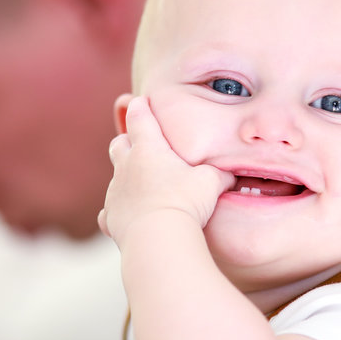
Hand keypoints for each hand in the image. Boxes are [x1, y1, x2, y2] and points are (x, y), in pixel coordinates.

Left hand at [98, 96, 232, 242]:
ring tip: (142, 185)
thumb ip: (219, 174)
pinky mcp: (111, 217)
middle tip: (140, 145)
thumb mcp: (211, 182)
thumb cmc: (185, 202)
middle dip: (128, 141)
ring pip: (115, 177)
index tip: (142, 102)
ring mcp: (116, 192)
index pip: (139, 117)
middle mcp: (126, 166)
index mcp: (148, 149)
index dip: (140, 107)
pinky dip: (119, 211)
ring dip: (126, 177)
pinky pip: (109, 211)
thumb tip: (232, 175)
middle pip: (119, 143)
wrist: (158, 237)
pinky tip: (130, 217)